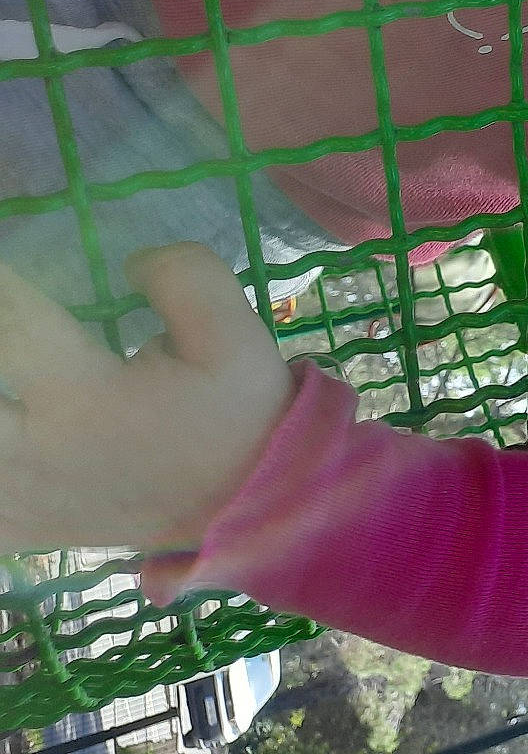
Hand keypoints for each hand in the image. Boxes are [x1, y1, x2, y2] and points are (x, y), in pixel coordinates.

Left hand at [0, 243, 293, 552]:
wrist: (249, 498)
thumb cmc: (239, 412)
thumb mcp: (237, 333)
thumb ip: (185, 278)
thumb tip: (130, 264)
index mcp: (86, 398)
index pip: (12, 320)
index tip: (1, 254)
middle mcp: (36, 449)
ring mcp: (19, 496)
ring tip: (2, 374)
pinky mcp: (19, 525)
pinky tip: (5, 432)